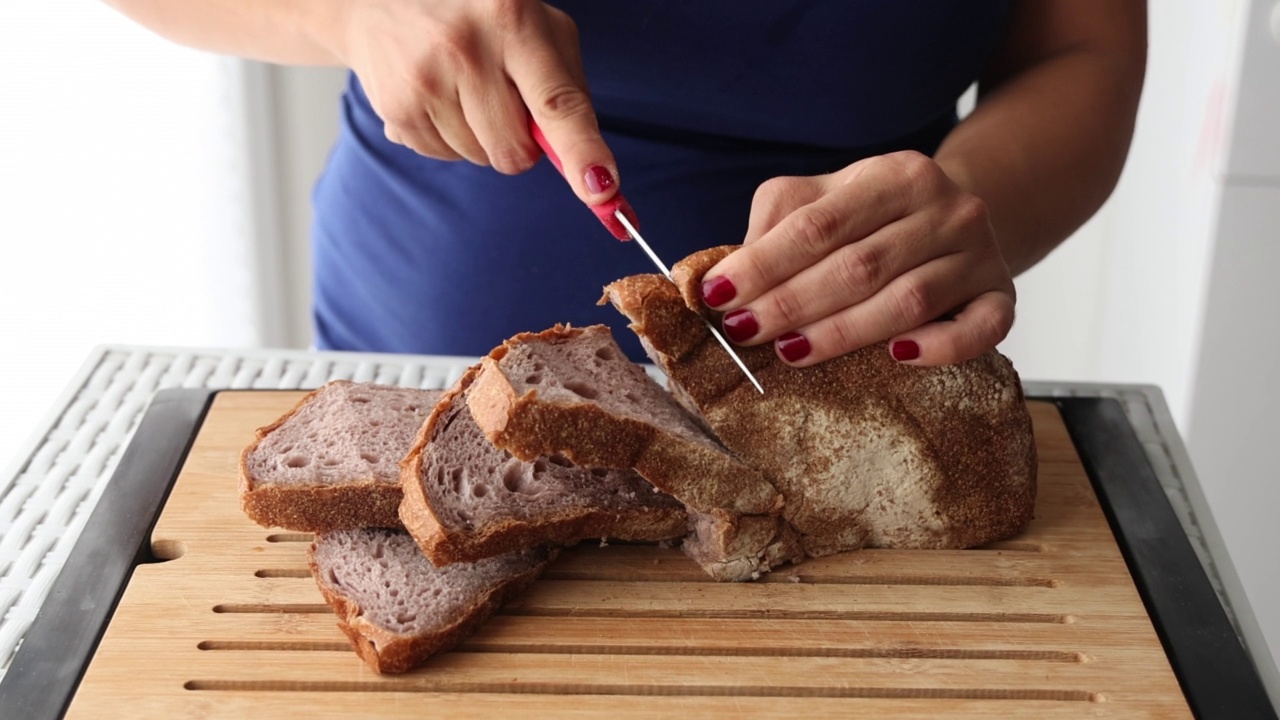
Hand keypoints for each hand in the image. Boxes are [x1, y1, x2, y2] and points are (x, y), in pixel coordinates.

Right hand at [333, 0, 617, 202]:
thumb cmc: (478, 15)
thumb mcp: (536, 26)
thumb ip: (566, 88)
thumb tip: (590, 170)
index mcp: (512, 20)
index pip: (557, 102)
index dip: (582, 151)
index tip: (601, 189)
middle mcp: (466, 50)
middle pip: (516, 151)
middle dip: (521, 142)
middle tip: (504, 99)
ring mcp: (426, 81)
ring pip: (481, 158)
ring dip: (482, 137)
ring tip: (461, 87)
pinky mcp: (397, 109)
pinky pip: (445, 158)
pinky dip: (450, 137)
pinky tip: (437, 95)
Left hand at [700, 151, 1014, 366]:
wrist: (960, 219)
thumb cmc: (876, 218)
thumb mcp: (826, 199)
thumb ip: (780, 223)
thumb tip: (727, 273)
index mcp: (896, 175)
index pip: (820, 224)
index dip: (766, 263)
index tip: (720, 294)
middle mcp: (947, 209)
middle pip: (859, 265)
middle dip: (792, 303)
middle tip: (745, 331)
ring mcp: (980, 254)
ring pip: (907, 301)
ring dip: (843, 332)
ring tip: (791, 351)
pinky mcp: (1002, 297)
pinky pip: (981, 329)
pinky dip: (940, 347)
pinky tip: (897, 357)